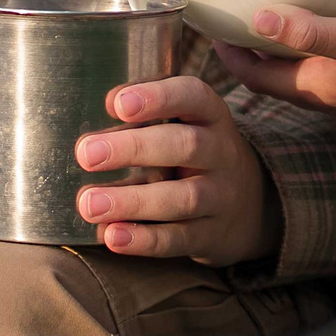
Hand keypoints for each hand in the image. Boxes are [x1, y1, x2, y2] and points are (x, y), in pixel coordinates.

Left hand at [72, 76, 281, 264]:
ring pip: (183, 198)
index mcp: (211, 115)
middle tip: (86, 153)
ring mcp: (221, 197)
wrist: (250, 205)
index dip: (157, 97)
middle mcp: (222, 153)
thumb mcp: (186, 122)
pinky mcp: (211, 236)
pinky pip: (180, 239)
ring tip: (89, 203)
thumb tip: (99, 106)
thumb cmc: (195, 153)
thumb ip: (147, 112)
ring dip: (133, 201)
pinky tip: (112, 235)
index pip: (192, 96)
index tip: (116, 104)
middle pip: (186, 146)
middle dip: (134, 149)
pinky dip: (144, 240)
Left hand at [214, 6, 335, 128]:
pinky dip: (321, 63)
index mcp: (319, 89)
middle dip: (258, 57)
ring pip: (310, 82)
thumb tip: (257, 19)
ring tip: (284, 27)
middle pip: (281, 81)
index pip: (258, 78)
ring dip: (290, 60)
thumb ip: (309, 29)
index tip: (216, 34)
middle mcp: (334, 104)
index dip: (233, 58)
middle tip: (244, 27)